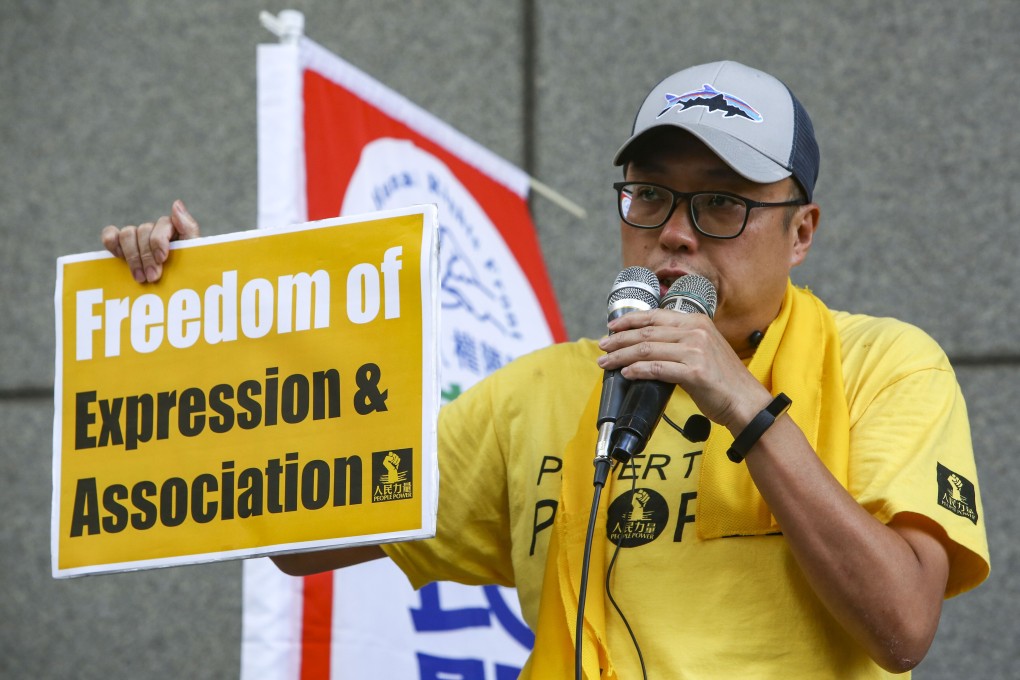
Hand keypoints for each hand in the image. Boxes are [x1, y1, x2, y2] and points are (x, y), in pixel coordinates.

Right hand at [101, 199, 199, 282]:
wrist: (179, 293)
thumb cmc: (189, 271)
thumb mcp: (194, 252)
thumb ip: (188, 228)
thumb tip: (176, 203)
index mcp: (174, 228)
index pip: (162, 223)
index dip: (159, 240)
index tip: (162, 259)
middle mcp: (154, 229)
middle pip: (143, 231)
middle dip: (147, 256)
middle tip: (152, 277)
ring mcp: (137, 237)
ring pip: (127, 234)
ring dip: (132, 256)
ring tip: (140, 278)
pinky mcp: (121, 246)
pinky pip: (110, 235)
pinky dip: (111, 243)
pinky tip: (118, 257)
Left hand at [597, 308, 770, 431]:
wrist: (745, 402)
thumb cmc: (722, 380)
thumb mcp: (704, 349)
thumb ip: (681, 341)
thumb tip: (647, 344)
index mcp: (697, 321)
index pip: (655, 316)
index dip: (630, 320)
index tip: (612, 326)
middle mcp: (696, 331)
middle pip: (646, 332)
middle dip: (619, 339)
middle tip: (602, 347)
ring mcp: (695, 351)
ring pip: (647, 350)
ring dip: (621, 356)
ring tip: (606, 363)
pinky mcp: (694, 372)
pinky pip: (656, 369)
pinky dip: (637, 370)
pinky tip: (626, 373)